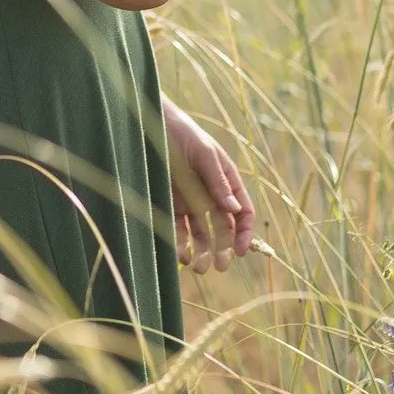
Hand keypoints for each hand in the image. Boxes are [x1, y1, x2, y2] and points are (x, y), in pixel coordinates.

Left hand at [162, 98, 254, 273]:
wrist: (149, 125)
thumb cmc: (182, 133)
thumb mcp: (203, 154)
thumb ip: (218, 182)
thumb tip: (235, 209)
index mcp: (227, 181)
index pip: (242, 212)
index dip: (244, 232)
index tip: (240, 250)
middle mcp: (211, 195)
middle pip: (223, 229)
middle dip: (223, 249)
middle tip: (219, 266)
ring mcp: (191, 202)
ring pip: (201, 234)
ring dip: (203, 252)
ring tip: (199, 268)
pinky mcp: (171, 206)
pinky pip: (179, 230)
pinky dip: (182, 245)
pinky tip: (182, 255)